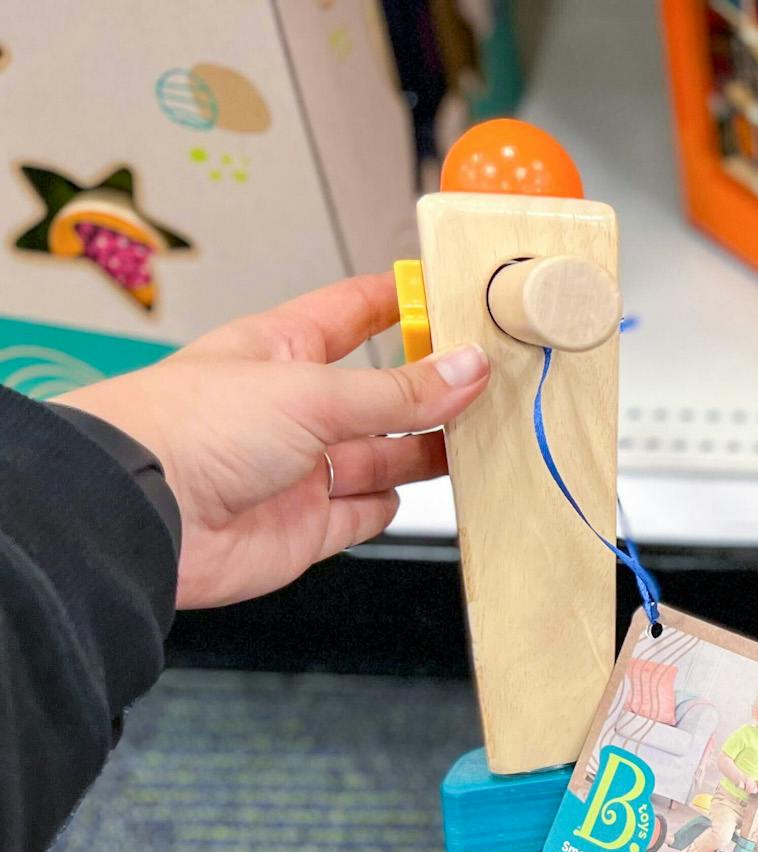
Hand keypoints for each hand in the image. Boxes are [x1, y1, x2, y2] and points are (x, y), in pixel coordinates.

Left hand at [58, 273, 489, 607]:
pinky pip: (363, 512)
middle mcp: (293, 409)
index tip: (454, 294)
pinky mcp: (305, 527)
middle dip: (432, 386)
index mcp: (283, 351)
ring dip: (427, 448)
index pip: (354, 313)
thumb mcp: (310, 392)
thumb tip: (465, 369)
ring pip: (382, 455)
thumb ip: (397, 390)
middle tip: (491, 380)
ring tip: (479, 436)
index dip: (402, 301)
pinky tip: (413, 493)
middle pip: (380, 392)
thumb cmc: (189, 429)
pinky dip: (390, 504)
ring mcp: (300, 470)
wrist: (141, 516)